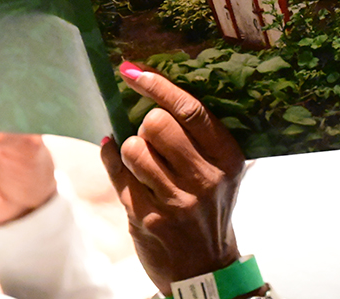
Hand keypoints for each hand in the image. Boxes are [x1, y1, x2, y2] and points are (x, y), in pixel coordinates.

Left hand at [100, 62, 244, 295]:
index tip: (133, 71)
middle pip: (158, 124)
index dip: (158, 85)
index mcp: (228, 159)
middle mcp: (206, 179)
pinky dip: (111, 159)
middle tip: (150, 135)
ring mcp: (176, 201)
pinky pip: (116, 173)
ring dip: (130, 147)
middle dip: (146, 124)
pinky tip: (116, 156)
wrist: (205, 268)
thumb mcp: (222, 173)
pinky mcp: (148, 218)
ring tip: (140, 158)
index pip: (190, 110)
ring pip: (134, 148)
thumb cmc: (209, 210)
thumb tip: (155, 88)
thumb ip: (200, 137)